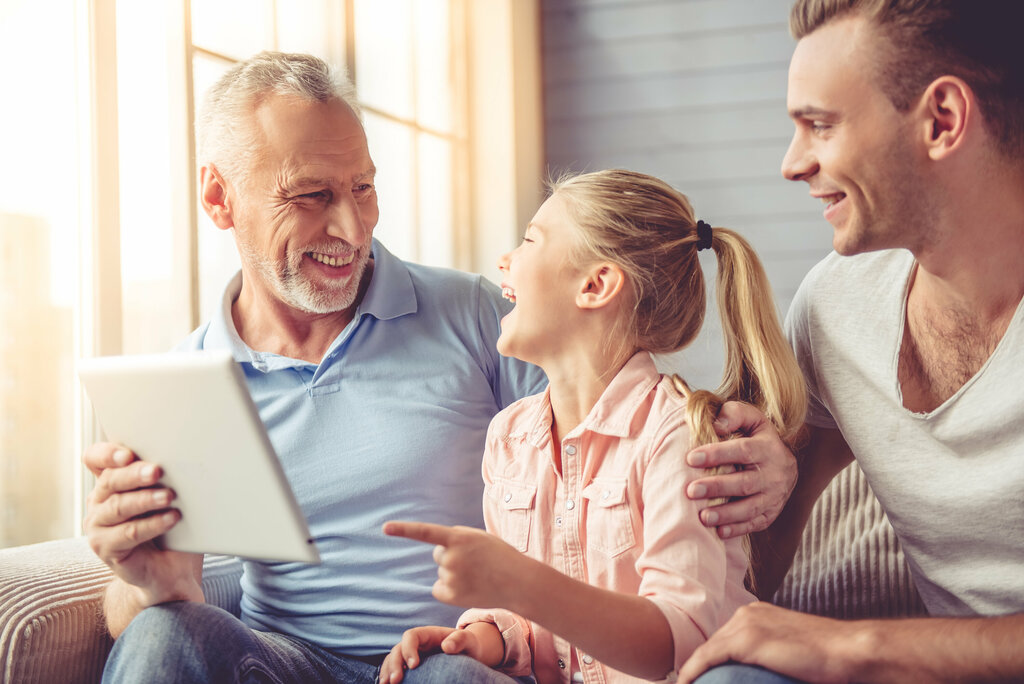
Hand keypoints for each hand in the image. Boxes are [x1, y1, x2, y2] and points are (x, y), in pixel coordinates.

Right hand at [83, 442, 201, 603]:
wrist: (170, 570)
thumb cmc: (172, 526)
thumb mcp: (168, 497)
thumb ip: (166, 480)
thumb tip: (186, 460)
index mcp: (111, 482)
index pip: (95, 459)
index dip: (107, 453)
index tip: (128, 454)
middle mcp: (98, 501)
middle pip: (110, 480)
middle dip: (134, 474)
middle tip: (157, 471)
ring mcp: (98, 526)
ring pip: (118, 506)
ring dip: (145, 499)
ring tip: (169, 496)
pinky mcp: (105, 548)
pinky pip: (128, 533)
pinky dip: (151, 524)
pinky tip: (171, 518)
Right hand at [379, 624, 502, 683]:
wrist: (468, 653)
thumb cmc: (468, 645)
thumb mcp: (468, 640)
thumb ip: (460, 639)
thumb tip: (447, 647)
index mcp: (427, 634)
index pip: (411, 636)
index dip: (409, 649)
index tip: (414, 665)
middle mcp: (416, 644)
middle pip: (398, 649)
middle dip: (394, 664)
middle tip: (396, 680)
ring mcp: (411, 655)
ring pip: (392, 659)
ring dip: (387, 671)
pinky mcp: (410, 666)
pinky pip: (395, 669)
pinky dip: (389, 676)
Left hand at [382, 521, 530, 609]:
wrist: (518, 582)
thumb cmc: (500, 556)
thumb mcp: (479, 538)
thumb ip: (456, 538)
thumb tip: (435, 546)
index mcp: (458, 538)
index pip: (425, 532)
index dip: (404, 530)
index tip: (384, 528)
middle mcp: (452, 558)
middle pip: (438, 555)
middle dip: (451, 556)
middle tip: (474, 562)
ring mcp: (451, 578)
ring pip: (442, 572)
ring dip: (455, 573)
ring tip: (478, 575)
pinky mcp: (451, 596)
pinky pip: (439, 588)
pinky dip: (449, 589)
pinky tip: (468, 588)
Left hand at [678, 602, 856, 683]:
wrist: (848, 651)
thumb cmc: (829, 658)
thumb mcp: (792, 651)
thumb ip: (773, 655)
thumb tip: (762, 673)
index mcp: (758, 614)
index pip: (725, 639)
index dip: (710, 660)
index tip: (701, 678)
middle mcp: (748, 613)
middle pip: (713, 644)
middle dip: (699, 667)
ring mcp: (746, 624)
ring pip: (707, 651)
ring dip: (692, 672)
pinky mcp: (746, 639)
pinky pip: (708, 657)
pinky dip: (693, 671)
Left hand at [685, 402, 796, 537]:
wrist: (783, 460)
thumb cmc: (756, 437)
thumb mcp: (751, 419)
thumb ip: (734, 414)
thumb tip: (716, 425)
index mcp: (768, 447)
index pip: (742, 450)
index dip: (717, 454)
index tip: (691, 458)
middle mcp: (775, 473)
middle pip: (744, 483)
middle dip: (717, 487)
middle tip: (691, 491)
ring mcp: (775, 495)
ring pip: (751, 507)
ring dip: (726, 514)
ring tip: (702, 517)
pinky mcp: (772, 512)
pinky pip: (756, 523)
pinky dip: (738, 529)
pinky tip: (719, 532)